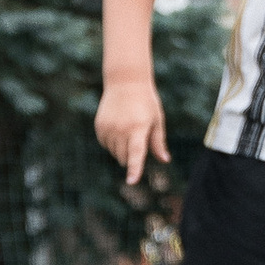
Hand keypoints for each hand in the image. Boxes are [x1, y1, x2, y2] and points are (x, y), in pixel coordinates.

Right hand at [95, 74, 167, 188]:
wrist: (125, 82)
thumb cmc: (146, 102)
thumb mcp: (156, 120)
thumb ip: (158, 142)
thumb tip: (164, 160)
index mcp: (138, 128)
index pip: (136, 153)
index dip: (134, 169)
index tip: (131, 181)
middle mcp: (121, 129)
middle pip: (124, 157)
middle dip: (131, 156)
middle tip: (137, 139)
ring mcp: (108, 128)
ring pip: (114, 152)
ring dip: (121, 149)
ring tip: (128, 129)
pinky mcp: (99, 126)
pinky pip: (105, 144)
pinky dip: (112, 143)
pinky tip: (117, 128)